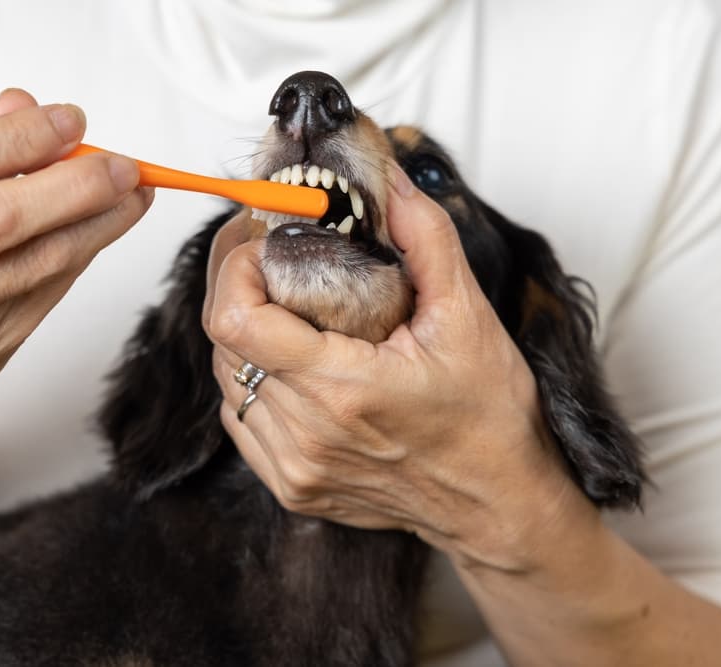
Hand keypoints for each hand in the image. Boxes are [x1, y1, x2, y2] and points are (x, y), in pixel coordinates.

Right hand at [0, 88, 153, 440]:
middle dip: (74, 185)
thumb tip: (25, 107)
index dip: (21, 137)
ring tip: (132, 192)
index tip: (69, 121)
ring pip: (39, 260)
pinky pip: (51, 289)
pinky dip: (85, 251)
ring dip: (99, 221)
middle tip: (120, 164)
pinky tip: (106, 225)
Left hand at [203, 167, 585, 568]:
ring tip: (289, 310)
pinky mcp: (291, 486)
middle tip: (272, 257)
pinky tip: (292, 366)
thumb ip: (422, 234)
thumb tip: (385, 177)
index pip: (235, 317)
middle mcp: (306, 433)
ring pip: (227, 379)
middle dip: (237, 285)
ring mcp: (294, 466)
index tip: (265, 244)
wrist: (496, 504)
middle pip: (224, 341)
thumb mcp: (468, 315)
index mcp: (342, 388)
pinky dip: (253, 381)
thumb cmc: (488, 418)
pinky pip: (240, 419)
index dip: (234, 268)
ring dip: (245, 333)